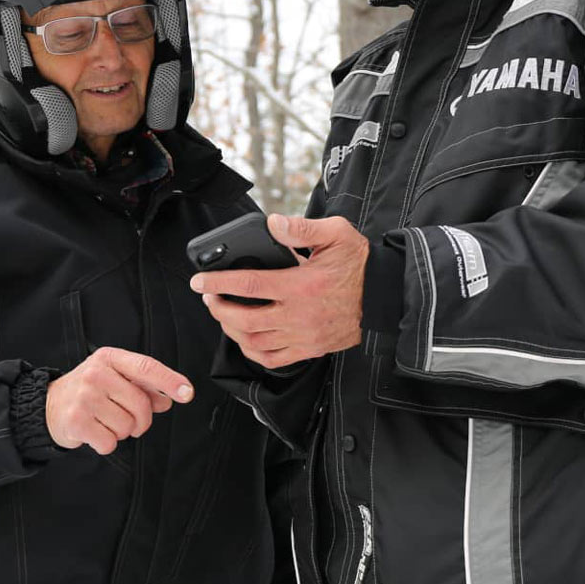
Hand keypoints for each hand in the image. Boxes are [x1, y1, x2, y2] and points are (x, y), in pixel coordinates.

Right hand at [45, 346, 193, 454]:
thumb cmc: (87, 392)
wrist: (48, 405)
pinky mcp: (76, 420)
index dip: (169, 381)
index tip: (187, 393)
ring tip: (104, 422)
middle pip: (141, 405)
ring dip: (121, 432)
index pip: (146, 367)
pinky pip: (110, 442)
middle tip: (130, 421)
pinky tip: (94, 432)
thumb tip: (167, 400)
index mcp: (109, 358)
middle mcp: (96, 374)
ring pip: (127, 426)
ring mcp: (85, 397)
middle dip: (142, 421)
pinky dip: (106, 443)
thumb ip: (142, 388)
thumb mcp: (113, 380)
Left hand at [191, 214, 366, 368]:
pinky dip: (252, 352)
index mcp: (301, 285)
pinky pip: (273, 359)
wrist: (385, 295)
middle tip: (210, 297)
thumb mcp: (337, 234)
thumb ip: (303, 228)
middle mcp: (299, 315)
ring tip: (223, 314)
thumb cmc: (359, 264)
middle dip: (219, 308)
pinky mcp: (311, 348)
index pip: (249, 284)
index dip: (218, 282)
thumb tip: (273, 224)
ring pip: (255, 342)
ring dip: (231, 330)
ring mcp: (304, 336)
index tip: (199, 280)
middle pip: (244, 319)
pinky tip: (245, 338)